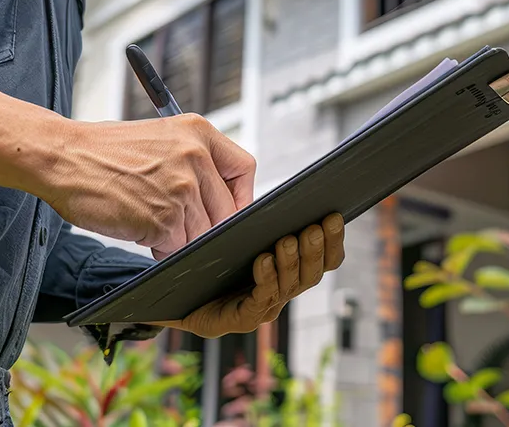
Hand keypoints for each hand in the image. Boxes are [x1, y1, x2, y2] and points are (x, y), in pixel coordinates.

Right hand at [0, 86, 255, 259]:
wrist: (63, 157)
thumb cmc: (105, 152)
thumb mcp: (160, 139)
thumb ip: (195, 162)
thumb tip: (221, 204)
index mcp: (199, 131)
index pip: (244, 168)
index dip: (240, 196)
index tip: (230, 210)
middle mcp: (196, 156)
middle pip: (225, 210)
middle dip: (205, 225)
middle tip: (177, 225)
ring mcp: (182, 188)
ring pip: (202, 232)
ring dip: (180, 239)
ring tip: (152, 225)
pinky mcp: (164, 218)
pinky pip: (178, 247)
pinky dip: (163, 249)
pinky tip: (144, 235)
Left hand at [152, 213, 345, 338]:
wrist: (174, 292)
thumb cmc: (210, 258)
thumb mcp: (240, 232)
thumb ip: (261, 217)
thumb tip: (283, 188)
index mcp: (288, 270)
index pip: (324, 260)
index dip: (333, 241)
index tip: (333, 215)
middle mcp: (281, 290)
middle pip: (312, 274)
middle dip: (315, 250)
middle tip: (312, 228)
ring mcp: (263, 307)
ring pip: (289, 286)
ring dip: (291, 263)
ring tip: (287, 240)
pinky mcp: (241, 320)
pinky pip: (260, 301)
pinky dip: (266, 280)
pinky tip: (263, 260)